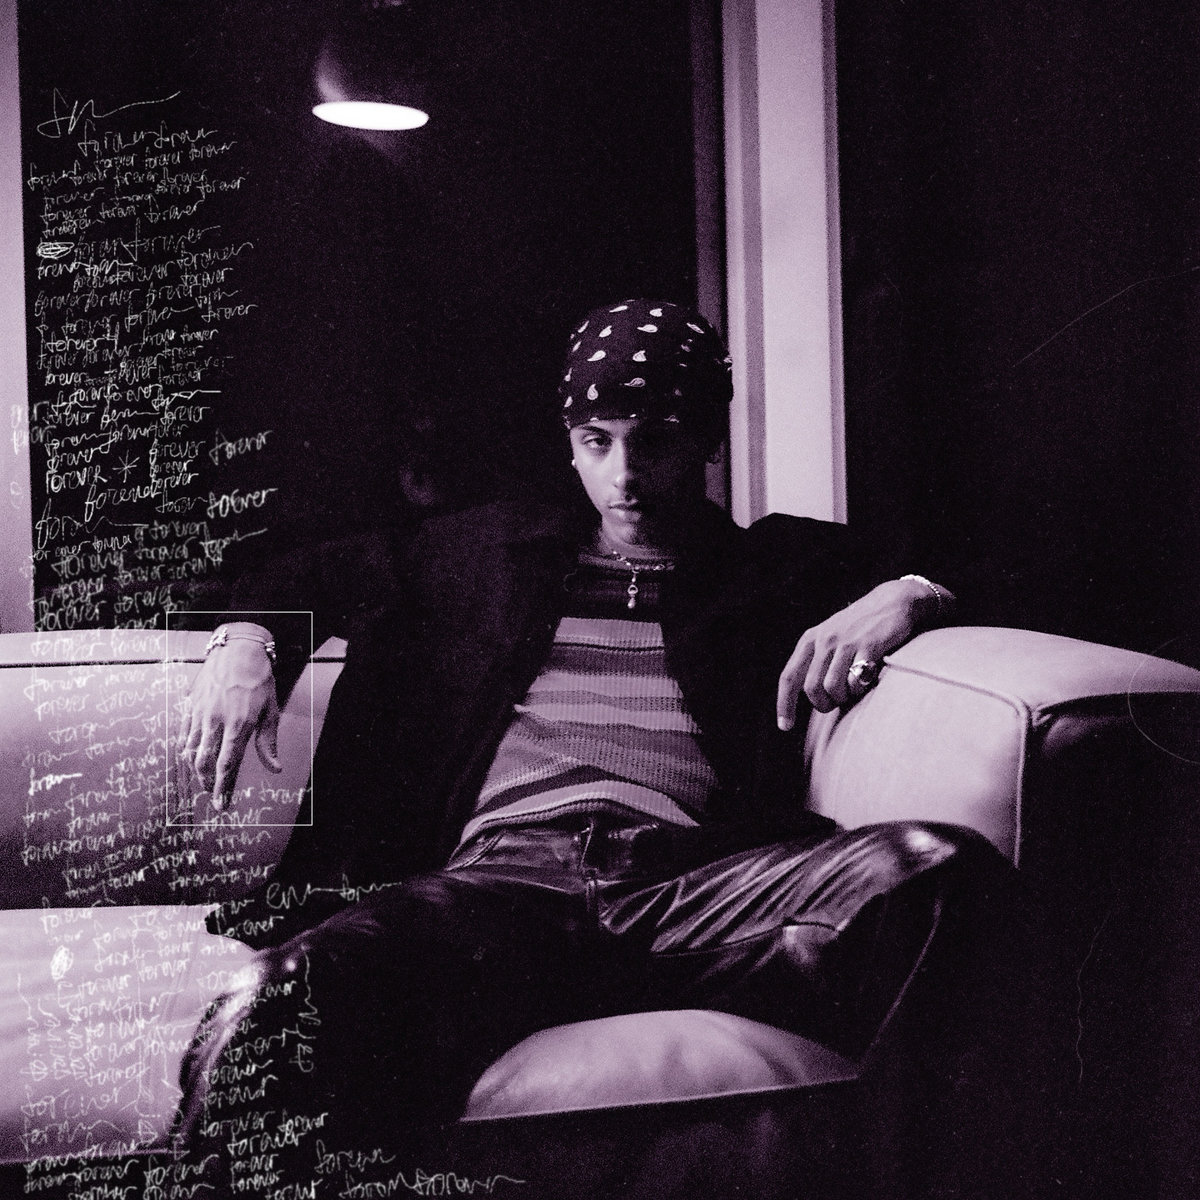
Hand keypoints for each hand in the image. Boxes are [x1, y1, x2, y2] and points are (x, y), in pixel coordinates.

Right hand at [180, 624, 281, 808]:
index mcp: (239, 725)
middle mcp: (216, 722)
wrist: (238, 649)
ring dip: (195, 770)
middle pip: (205, 763)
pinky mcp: (190, 705)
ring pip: (190, 751)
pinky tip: (190, 757)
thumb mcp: (271, 711)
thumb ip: (268, 743)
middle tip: (212, 794)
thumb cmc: (259, 680)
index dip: (223, 788)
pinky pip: (183, 734)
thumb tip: (275, 769)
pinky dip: (185, 750)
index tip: (222, 805)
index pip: (228, 766)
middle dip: (207, 783)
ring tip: (202, 780)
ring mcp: (200, 713)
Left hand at [776, 578, 942, 728]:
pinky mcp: (868, 645)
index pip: (789, 677)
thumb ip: (818, 661)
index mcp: (810, 640)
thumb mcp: (831, 636)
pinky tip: (868, 679)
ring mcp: (846, 642)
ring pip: (833, 687)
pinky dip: (861, 688)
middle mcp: (824, 640)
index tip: (785, 727)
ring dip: (844, 697)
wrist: (893, 601)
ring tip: (854, 689)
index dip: (785, 704)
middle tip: (837, 703)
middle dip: (824, 704)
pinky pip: (857, 680)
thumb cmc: (861, 627)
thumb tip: (813, 697)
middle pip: (812, 689)